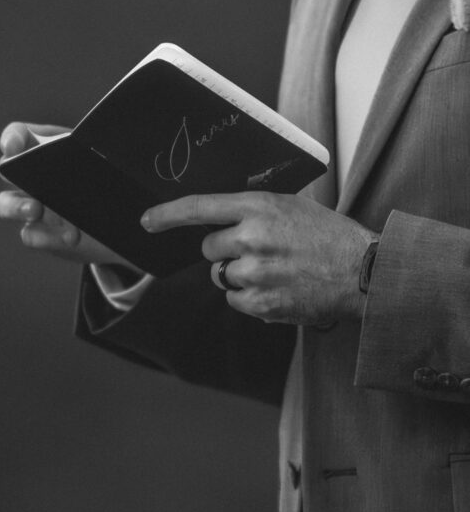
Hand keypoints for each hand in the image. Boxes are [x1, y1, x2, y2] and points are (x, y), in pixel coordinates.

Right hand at [0, 121, 142, 271]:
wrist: (118, 221)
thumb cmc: (108, 181)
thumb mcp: (110, 165)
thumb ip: (104, 159)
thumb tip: (110, 160)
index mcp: (45, 149)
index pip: (18, 135)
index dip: (12, 138)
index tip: (13, 146)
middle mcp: (31, 175)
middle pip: (6, 169)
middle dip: (12, 175)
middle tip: (28, 179)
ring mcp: (31, 205)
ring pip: (6, 204)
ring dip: (17, 207)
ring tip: (36, 210)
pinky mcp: (39, 233)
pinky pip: (31, 235)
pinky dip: (47, 237)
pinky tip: (70, 237)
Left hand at [141, 191, 377, 325]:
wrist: (364, 272)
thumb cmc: (331, 238)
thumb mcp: (293, 208)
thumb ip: (256, 212)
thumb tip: (221, 220)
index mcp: (259, 208)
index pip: (200, 208)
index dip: (167, 214)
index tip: (147, 221)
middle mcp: (252, 238)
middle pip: (209, 249)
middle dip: (225, 252)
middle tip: (258, 252)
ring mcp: (255, 273)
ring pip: (221, 276)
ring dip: (239, 276)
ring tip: (276, 271)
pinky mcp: (261, 304)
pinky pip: (235, 300)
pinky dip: (250, 298)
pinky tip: (278, 289)